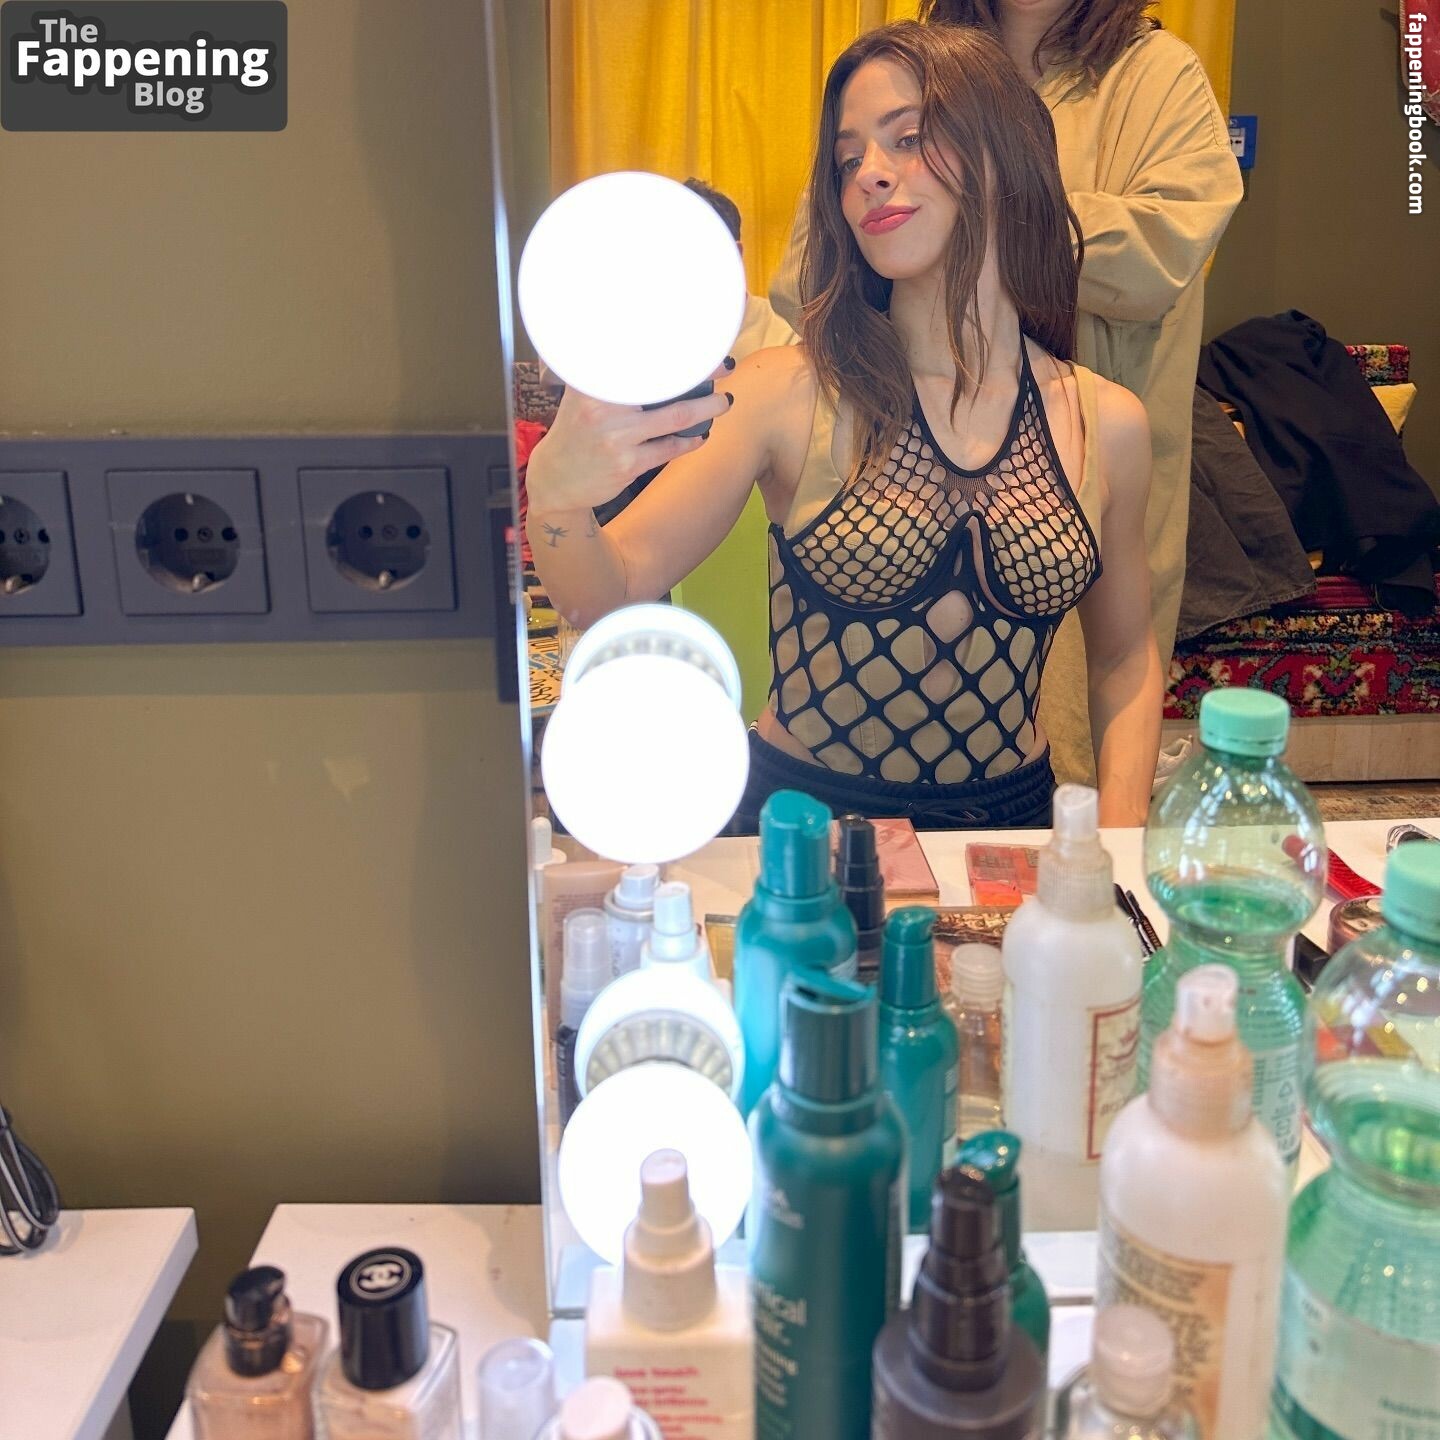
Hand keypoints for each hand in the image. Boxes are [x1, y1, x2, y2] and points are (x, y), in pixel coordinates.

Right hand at [526, 362, 732, 516]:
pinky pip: (669, 449)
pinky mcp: (627, 465)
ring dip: (706, 408)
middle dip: (701, 373)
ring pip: (676, 417)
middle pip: (664, 383)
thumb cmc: (575, 432)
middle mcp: (602, 407)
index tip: (698, 341)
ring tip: (724, 402)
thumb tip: (644, 351)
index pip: (638, 358)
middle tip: (725, 366)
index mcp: (591, 383)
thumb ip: (604, 374)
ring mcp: (616, 438)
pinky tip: (701, 435)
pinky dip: (689, 441)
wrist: (555, 482)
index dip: (672, 348)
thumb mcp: (580, 396)